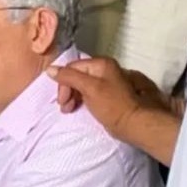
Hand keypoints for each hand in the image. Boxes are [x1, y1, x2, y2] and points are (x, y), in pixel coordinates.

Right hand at [48, 59, 169, 141]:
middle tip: (65, 107)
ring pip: (82, 85)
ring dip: (73, 97)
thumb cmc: (113, 105)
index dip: (63, 82)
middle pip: (77, 75)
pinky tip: (80, 108)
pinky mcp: (109, 95)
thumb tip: (50, 69)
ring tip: (70, 110)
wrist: (136, 123)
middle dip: (67, 91)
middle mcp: (105, 70)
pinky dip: (82, 100)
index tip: (62, 101)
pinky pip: (89, 93)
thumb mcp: (89, 88)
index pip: (72, 67)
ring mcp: (108, 83)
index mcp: (101, 64)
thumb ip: (68, 77)